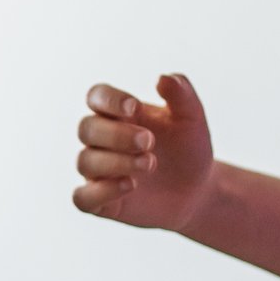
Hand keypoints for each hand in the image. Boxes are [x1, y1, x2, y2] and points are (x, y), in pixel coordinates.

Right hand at [70, 74, 215, 233]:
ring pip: (85, 161)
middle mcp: (102, 140)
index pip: (96, 96)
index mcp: (118, 114)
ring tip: (151, 163)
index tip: (135, 108)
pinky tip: (130, 185)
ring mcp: (98, 172)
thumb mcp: (192, 119)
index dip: (109, 100)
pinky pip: (82, 197)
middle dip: (116, 134)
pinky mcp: (101, 202)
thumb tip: (163, 78)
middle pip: (86, 128)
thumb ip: (181, 94)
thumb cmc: (188, 149)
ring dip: (116, 161)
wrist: (197, 191)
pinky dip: (100, 191)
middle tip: (149, 141)